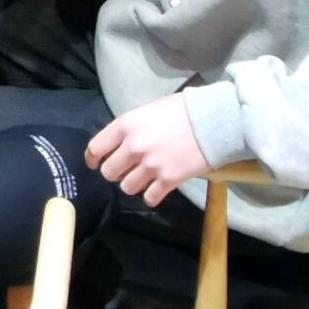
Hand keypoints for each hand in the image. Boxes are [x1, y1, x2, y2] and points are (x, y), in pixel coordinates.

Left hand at [86, 94, 211, 207]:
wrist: (214, 121)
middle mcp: (133, 147)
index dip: (93, 159)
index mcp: (125, 125)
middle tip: (127, 169)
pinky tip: (157, 188)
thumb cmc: (182, 110)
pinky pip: (148, 198)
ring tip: (144, 178)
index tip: (96, 163)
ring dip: (133, 184)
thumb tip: (121, 144)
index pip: (95, 148)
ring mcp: (150, 166)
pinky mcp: (168, 180)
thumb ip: (131, 128)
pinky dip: (151, 196)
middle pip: (109, 172)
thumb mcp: (148, 110)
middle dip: (116, 172)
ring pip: (126, 187)